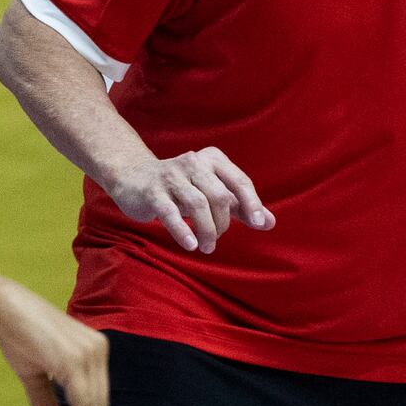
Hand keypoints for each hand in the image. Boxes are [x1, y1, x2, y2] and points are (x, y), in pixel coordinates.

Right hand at [0, 278, 109, 405]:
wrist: (4, 307)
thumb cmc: (18, 334)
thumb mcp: (35, 375)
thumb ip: (46, 403)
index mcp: (94, 351)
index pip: (98, 396)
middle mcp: (98, 351)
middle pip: (99, 405)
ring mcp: (90, 354)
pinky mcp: (76, 359)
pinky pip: (82, 402)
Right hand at [105, 147, 273, 253]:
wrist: (134, 177)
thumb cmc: (182, 188)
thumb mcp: (212, 193)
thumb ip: (240, 207)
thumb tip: (270, 222)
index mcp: (212, 159)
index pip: (239, 181)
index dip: (252, 204)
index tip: (259, 224)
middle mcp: (193, 162)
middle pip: (220, 196)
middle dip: (223, 223)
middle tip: (217, 240)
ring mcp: (171, 176)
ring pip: (197, 205)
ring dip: (206, 231)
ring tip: (207, 247)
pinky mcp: (152, 192)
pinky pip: (171, 213)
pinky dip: (183, 231)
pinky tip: (191, 245)